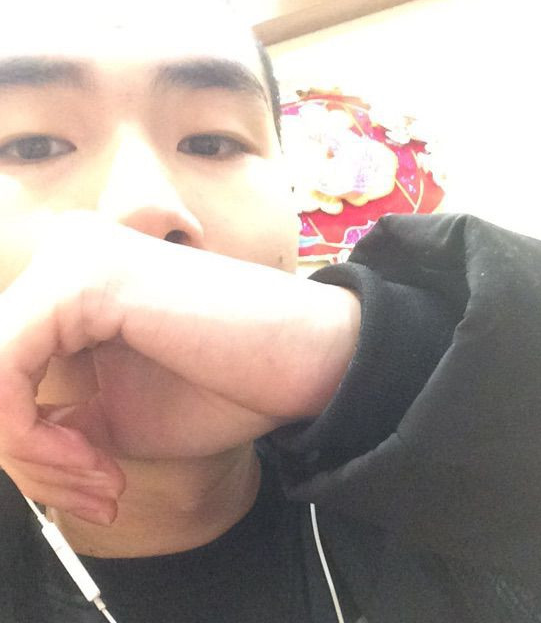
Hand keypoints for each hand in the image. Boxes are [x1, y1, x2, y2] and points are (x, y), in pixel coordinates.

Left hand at [0, 212, 359, 522]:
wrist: (303, 361)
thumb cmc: (227, 383)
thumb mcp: (118, 415)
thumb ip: (54, 417)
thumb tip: (9, 436)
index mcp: (78, 282)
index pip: (9, 365)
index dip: (30, 442)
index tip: (88, 484)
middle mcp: (71, 254)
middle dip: (30, 455)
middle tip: (93, 494)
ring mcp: (77, 259)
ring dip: (32, 455)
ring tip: (98, 484)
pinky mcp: (88, 279)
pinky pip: (3, 367)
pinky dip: (28, 435)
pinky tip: (92, 463)